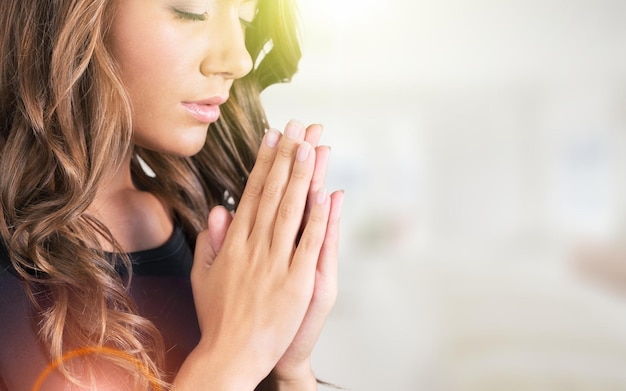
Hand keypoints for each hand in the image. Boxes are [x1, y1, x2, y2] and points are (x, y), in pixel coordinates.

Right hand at [178, 120, 331, 389]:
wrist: (229, 356)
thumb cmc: (217, 318)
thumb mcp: (203, 277)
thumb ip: (211, 241)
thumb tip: (220, 210)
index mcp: (234, 244)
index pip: (252, 194)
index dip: (265, 163)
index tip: (273, 137)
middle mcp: (255, 247)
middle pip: (274, 194)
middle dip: (286, 158)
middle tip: (297, 127)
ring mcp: (276, 263)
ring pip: (291, 211)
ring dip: (302, 177)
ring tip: (311, 146)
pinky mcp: (297, 282)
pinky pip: (309, 244)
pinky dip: (318, 218)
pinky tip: (326, 194)